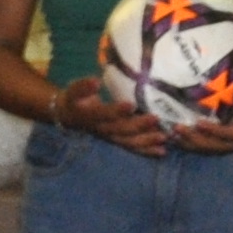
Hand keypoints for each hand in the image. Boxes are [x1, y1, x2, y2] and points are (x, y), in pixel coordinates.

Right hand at [50, 81, 171, 155]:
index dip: (116, 111)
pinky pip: (133, 147)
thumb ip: (84, 87)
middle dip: (139, 125)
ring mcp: (111, 137)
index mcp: (91, 116)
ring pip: (129, 141)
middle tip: (155, 118)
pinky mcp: (118, 140)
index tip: (130, 104)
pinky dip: (147, 150)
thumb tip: (95, 81)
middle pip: (121, 129)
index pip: (104, 114)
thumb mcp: (75, 90)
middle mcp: (102, 129)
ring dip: (146, 140)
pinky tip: (162, 151)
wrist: (70, 116)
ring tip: (163, 137)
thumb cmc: (76, 99)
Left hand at [168, 94, 232, 157]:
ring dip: (186, 142)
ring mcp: (221, 145)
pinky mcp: (214, 143)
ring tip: (170, 133)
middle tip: (178, 128)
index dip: (213, 131)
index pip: (226, 135)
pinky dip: (185, 142)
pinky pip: (198, 146)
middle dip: (193, 138)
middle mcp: (230, 144)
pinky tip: (171, 136)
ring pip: (201, 148)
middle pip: (210, 145)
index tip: (199, 123)